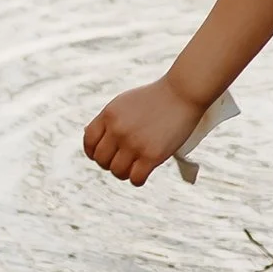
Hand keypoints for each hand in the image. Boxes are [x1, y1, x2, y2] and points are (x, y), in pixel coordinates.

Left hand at [83, 77, 207, 186]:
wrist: (183, 92)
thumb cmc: (155, 98)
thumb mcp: (125, 103)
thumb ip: (108, 120)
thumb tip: (89, 138)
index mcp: (109, 115)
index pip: (89, 142)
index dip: (94, 152)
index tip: (105, 154)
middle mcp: (118, 130)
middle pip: (102, 160)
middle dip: (110, 163)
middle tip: (123, 161)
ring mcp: (134, 143)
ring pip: (117, 172)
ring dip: (124, 173)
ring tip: (134, 167)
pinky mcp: (152, 155)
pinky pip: (135, 179)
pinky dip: (138, 179)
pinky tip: (144, 172)